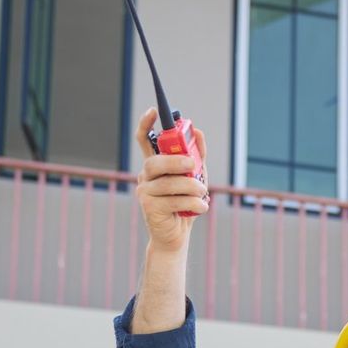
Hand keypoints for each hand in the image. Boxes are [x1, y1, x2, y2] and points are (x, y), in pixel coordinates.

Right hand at [133, 105, 209, 253]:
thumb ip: (196, 155)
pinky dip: (194, 204)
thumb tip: (197, 131)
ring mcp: (145, 193)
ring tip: (203, 193)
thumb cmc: (185, 204)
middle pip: (154, 162)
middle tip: (194, 165)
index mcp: (155, 165)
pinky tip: (202, 208)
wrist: (176, 237)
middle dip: (176, 161)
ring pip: (169, 184)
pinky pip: (175, 201)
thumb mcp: (195, 177)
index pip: (144, 141)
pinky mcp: (150, 209)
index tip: (153, 110)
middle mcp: (145, 177)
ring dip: (192, 187)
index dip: (146, 124)